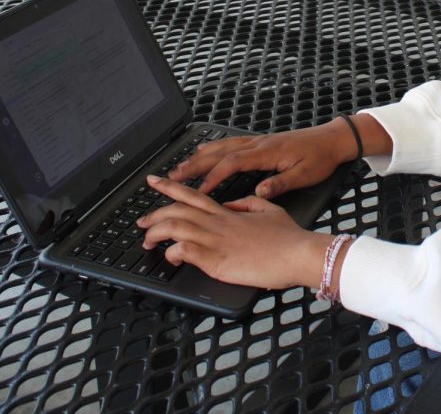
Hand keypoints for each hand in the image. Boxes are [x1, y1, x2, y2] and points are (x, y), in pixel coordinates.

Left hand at [138, 175, 330, 288]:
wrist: (298, 253)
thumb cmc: (288, 237)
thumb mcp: (269, 211)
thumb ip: (248, 204)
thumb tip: (232, 204)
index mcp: (228, 212)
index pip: (192, 194)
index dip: (170, 186)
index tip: (153, 181)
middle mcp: (218, 223)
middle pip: (176, 211)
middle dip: (153, 215)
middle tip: (141, 222)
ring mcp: (217, 241)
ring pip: (175, 228)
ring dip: (156, 234)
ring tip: (148, 243)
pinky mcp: (218, 260)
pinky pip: (186, 251)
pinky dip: (173, 253)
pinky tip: (171, 258)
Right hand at [169, 116, 388, 198]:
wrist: (332, 140)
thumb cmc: (320, 158)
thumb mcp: (305, 175)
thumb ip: (280, 183)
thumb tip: (259, 192)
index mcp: (266, 153)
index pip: (232, 164)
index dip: (213, 178)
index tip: (198, 193)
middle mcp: (257, 144)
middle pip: (219, 152)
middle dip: (194, 165)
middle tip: (172, 176)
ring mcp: (257, 141)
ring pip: (221, 146)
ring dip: (199, 156)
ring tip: (180, 166)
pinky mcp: (259, 142)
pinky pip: (229, 144)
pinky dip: (212, 148)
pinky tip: (203, 151)